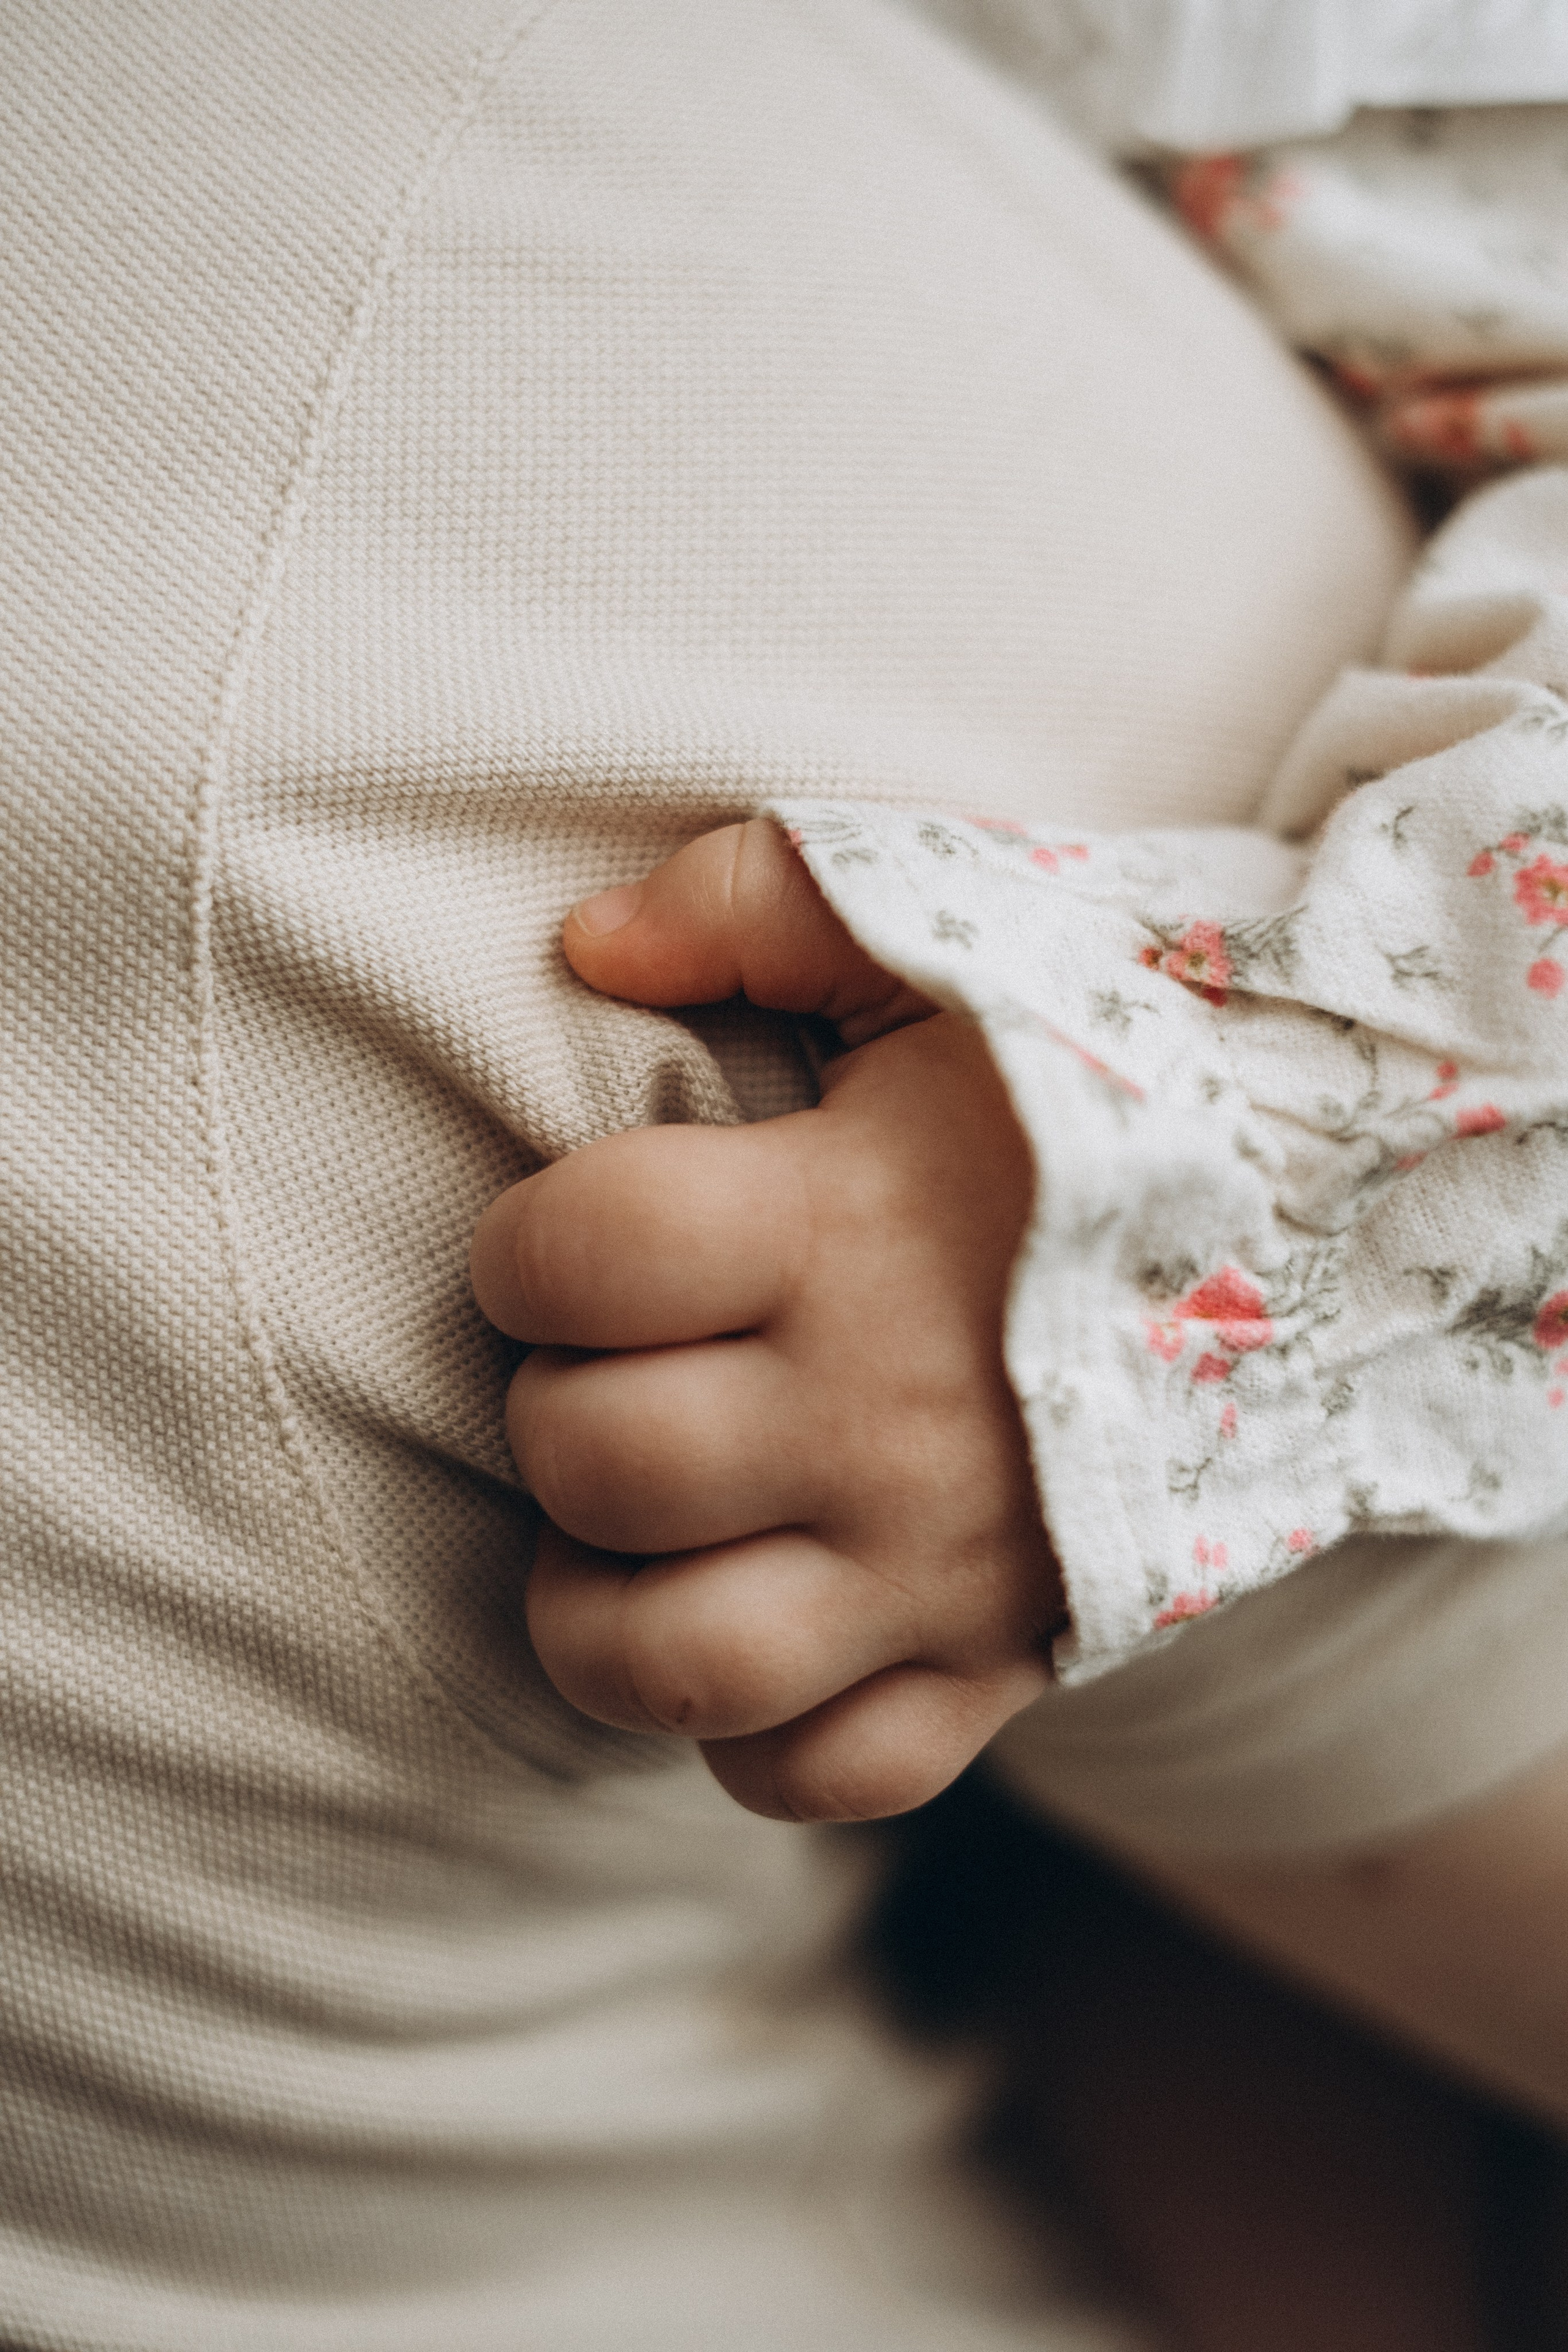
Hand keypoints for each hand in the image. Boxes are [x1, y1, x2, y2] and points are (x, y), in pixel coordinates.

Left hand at [470, 819, 1063, 1820]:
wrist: (1330, 1226)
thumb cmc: (1108, 1082)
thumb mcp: (960, 943)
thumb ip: (763, 896)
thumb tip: (591, 940)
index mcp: (853, 1230)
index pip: (578, 1256)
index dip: (527, 1242)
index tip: (573, 1236)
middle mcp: (886, 1417)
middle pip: (598, 1462)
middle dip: (553, 1406)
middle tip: (617, 1362)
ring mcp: (944, 1567)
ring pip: (680, 1663)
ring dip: (599, 1604)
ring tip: (635, 1521)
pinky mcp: (997, 1668)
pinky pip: (820, 1773)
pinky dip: (749, 1730)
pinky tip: (756, 1618)